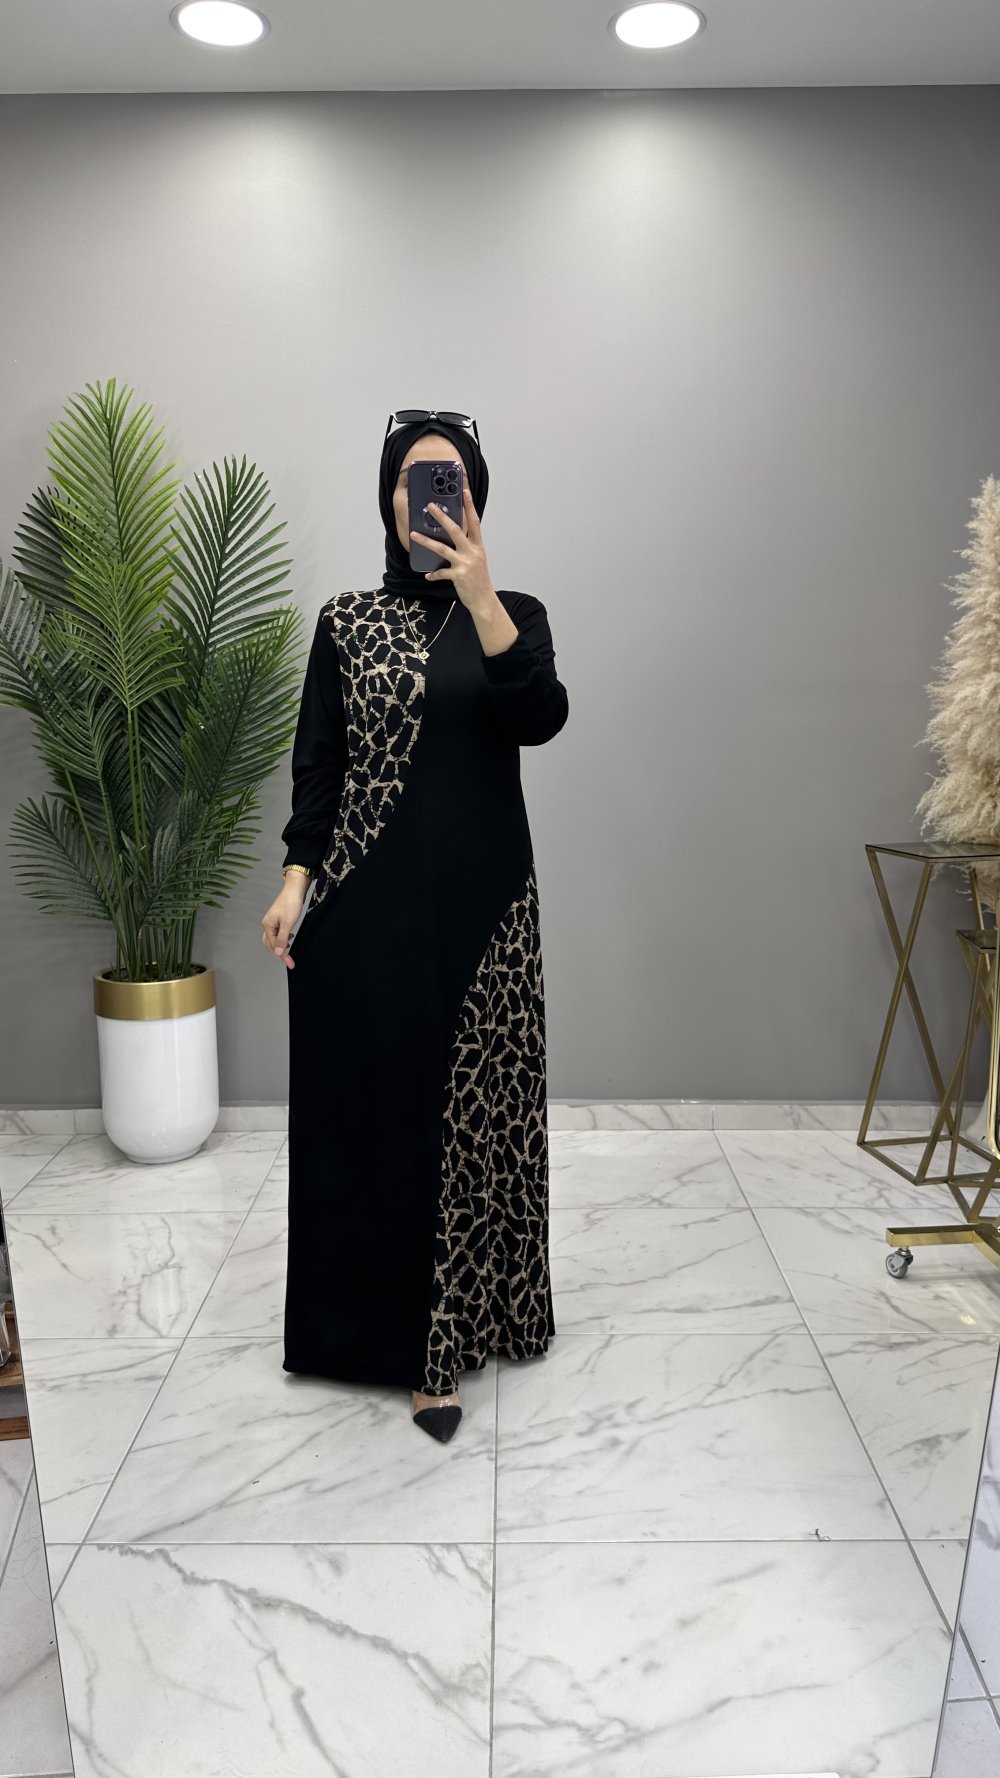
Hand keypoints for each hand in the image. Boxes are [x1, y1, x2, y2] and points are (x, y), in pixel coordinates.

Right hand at [261, 879, 307, 968]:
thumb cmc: (291, 903)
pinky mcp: (279, 919)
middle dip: (279, 953)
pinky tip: (289, 938)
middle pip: (270, 944)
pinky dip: (282, 939)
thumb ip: (282, 939)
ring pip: (273, 939)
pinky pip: (278, 933)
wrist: (295, 889)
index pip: (273, 945)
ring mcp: (273, 921)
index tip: (290, 963)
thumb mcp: (287, 923)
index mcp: (267, 925)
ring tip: (288, 952)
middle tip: (289, 961)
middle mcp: (268, 924)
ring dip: (280, 947)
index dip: (281, 955)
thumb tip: (278, 952)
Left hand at [410, 482, 494, 609]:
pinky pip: (441, 572)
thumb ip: (467, 547)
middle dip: (442, 518)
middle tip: (431, 506)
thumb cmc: (479, 579)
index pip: (474, 521)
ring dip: (426, 541)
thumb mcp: (477, 559)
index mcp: (478, 546)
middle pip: (456, 530)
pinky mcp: (458, 576)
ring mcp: (465, 563)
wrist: (484, 600)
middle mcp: (472, 552)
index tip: (464, 491)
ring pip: (443, 549)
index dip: (470, 506)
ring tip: (414, 535)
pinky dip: (434, 574)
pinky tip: (428, 575)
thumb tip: (453, 537)